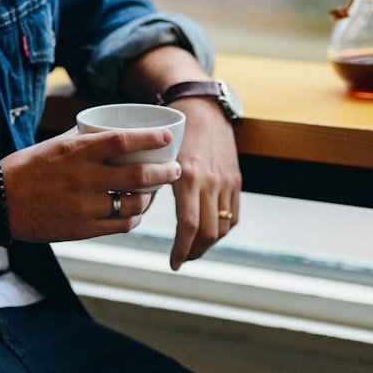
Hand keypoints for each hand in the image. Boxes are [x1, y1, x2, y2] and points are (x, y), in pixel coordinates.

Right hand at [0, 127, 181, 243]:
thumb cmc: (23, 170)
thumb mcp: (52, 146)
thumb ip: (81, 140)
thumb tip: (107, 131)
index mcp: (76, 152)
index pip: (123, 140)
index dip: (151, 138)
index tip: (168, 137)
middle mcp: (83, 178)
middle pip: (138, 174)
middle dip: (164, 173)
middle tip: (174, 170)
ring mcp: (83, 206)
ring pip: (133, 203)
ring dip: (150, 198)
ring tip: (153, 194)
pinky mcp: (81, 229)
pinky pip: (120, 225)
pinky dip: (133, 218)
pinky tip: (135, 214)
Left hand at [166, 96, 241, 269]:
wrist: (203, 109)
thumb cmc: (173, 133)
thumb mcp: (158, 157)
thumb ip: (151, 183)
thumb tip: (137, 211)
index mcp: (188, 177)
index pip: (189, 226)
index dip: (181, 250)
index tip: (173, 263)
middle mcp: (210, 182)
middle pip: (209, 233)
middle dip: (195, 252)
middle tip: (182, 260)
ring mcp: (226, 182)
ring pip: (223, 227)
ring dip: (209, 244)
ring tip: (193, 249)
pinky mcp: (236, 180)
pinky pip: (233, 215)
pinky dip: (222, 228)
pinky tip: (208, 231)